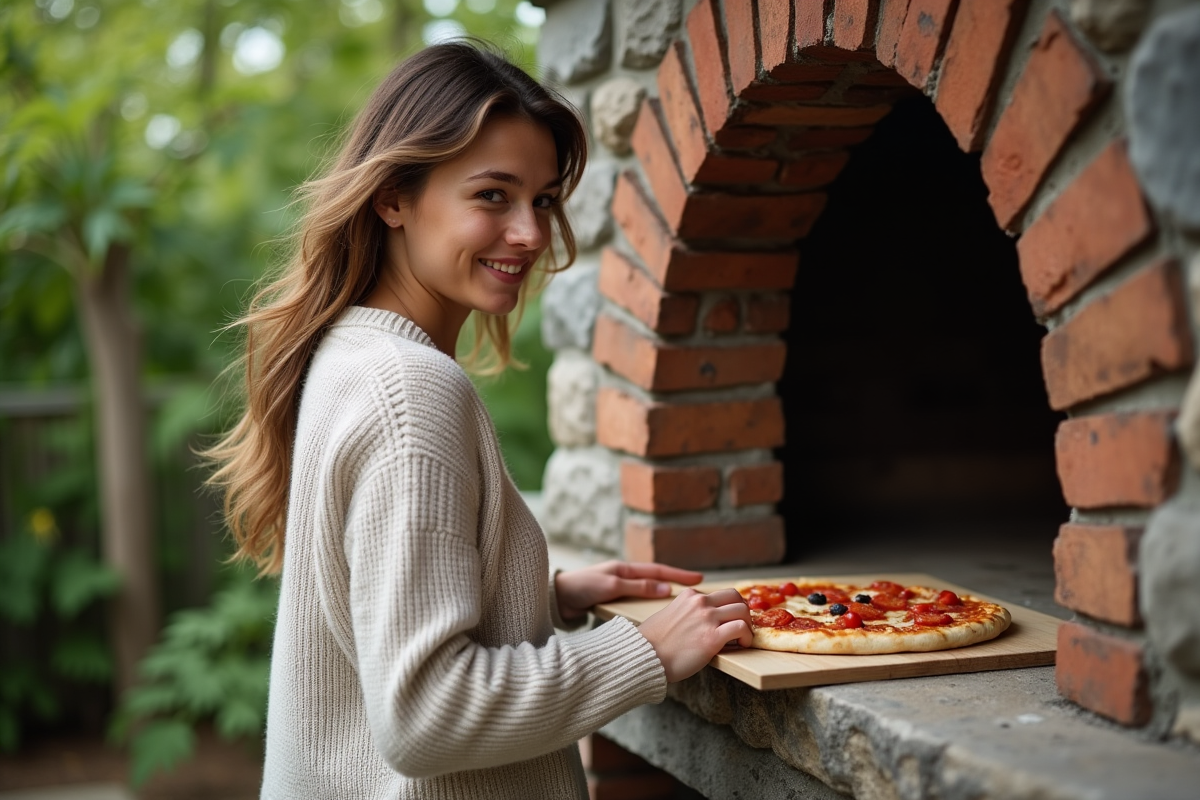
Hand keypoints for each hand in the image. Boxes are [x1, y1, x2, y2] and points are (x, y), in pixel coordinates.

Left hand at [554, 560, 703, 620]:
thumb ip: (639, 587)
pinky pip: (637, 603)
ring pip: (649, 592)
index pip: (659, 571)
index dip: (679, 575)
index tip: (699, 579)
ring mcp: (619, 589)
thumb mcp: (612, 586)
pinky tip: (657, 617)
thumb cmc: (581, 588)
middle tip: (699, 591)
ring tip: (683, 606)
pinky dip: (650, 607)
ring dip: (665, 597)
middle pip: (657, 580)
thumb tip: (667, 588)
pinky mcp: (613, 602)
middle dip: (677, 584)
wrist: (557, 600)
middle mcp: (624, 577)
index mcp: (625, 569)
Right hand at [637, 588, 752, 681]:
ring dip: (747, 624)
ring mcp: (707, 618)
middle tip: (741, 626)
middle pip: (736, 597)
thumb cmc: (653, 642)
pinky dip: (747, 636)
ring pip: (742, 610)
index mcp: (689, 596)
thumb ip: (685, 611)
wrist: (644, 657)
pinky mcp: (712, 637)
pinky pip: (741, 628)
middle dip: (742, 611)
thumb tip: (697, 619)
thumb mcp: (668, 614)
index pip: (720, 595)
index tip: (729, 620)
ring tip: (742, 637)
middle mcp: (699, 602)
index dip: (728, 608)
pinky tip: (742, 644)